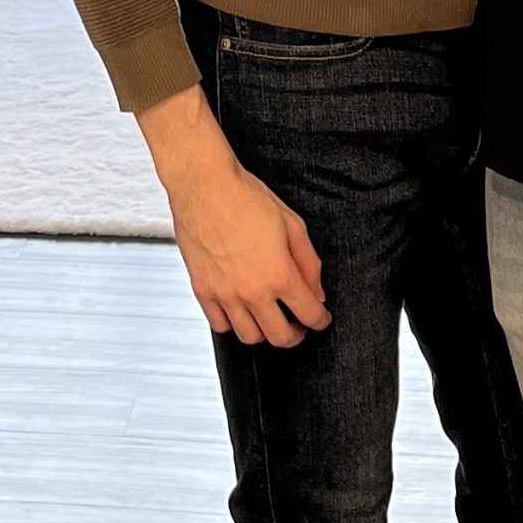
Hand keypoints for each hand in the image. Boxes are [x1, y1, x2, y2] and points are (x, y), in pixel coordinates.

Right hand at [138, 87, 328, 344]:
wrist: (204, 185)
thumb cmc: (245, 197)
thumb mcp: (291, 223)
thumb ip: (309, 262)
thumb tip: (317, 292)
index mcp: (279, 274)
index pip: (309, 314)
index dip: (320, 320)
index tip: (321, 318)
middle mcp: (252, 291)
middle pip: (281, 337)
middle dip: (296, 335)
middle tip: (298, 325)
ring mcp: (225, 294)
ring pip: (249, 337)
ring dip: (264, 332)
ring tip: (269, 318)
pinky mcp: (202, 289)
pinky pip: (219, 325)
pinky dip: (233, 324)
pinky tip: (240, 311)